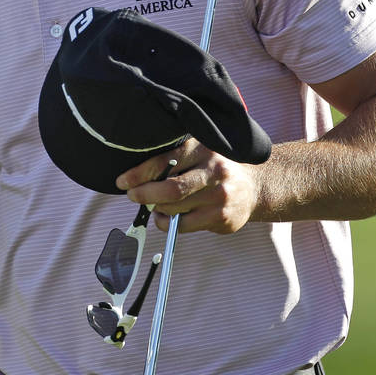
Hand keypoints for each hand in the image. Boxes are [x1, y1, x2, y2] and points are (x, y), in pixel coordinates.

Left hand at [116, 139, 260, 234]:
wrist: (253, 186)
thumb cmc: (214, 169)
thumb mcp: (198, 154)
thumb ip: (173, 160)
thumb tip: (135, 177)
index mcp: (202, 149)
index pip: (164, 161)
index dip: (139, 173)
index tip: (122, 181)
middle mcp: (214, 171)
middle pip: (171, 189)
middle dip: (144, 194)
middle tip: (133, 195)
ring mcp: (220, 196)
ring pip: (175, 209)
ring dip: (156, 209)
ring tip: (153, 205)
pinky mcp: (222, 217)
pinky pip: (184, 225)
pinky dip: (168, 223)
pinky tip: (167, 217)